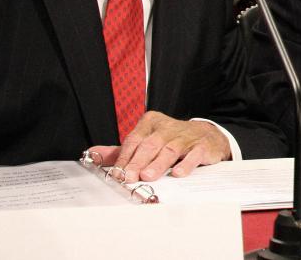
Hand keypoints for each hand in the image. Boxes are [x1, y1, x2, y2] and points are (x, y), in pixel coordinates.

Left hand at [86, 111, 230, 181]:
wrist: (207, 135)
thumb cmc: (172, 140)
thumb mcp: (146, 142)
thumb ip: (121, 151)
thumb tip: (93, 154)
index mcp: (151, 123)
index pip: (134, 140)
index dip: (125, 158)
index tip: (117, 173)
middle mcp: (168, 127)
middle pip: (150, 144)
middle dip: (138, 162)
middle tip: (129, 177)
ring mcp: (186, 136)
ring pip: (169, 149)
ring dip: (158, 164)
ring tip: (148, 176)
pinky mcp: (202, 145)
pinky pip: (194, 154)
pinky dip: (186, 164)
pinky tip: (178, 173)